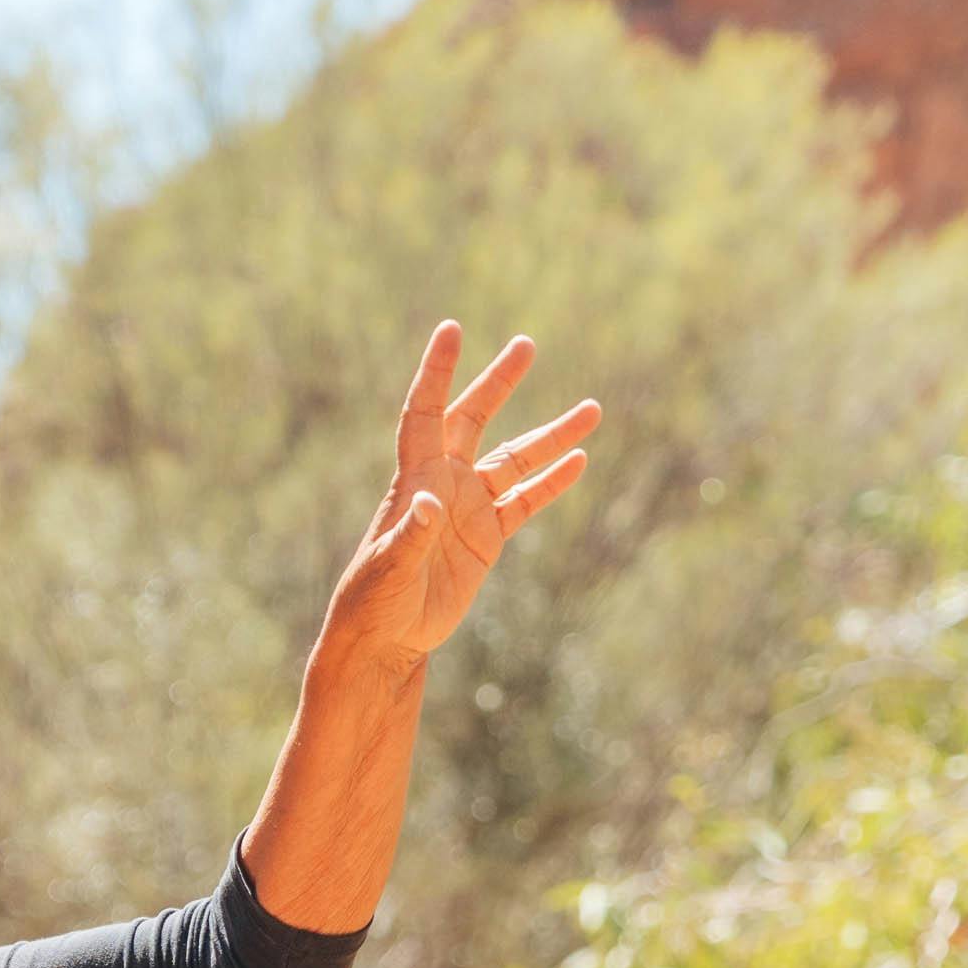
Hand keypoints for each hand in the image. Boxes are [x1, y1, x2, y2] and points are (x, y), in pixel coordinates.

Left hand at [328, 322, 595, 663]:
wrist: (388, 637)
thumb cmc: (374, 600)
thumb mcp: (390, 568)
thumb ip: (411, 535)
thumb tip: (428, 503)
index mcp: (415, 477)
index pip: (426, 412)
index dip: (437, 371)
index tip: (453, 330)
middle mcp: (444, 481)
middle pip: (474, 418)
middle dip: (500, 382)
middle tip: (526, 345)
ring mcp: (469, 507)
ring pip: (516, 459)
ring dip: (552, 436)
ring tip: (593, 410)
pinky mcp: (488, 536)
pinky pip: (526, 500)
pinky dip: (552, 482)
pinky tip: (579, 461)